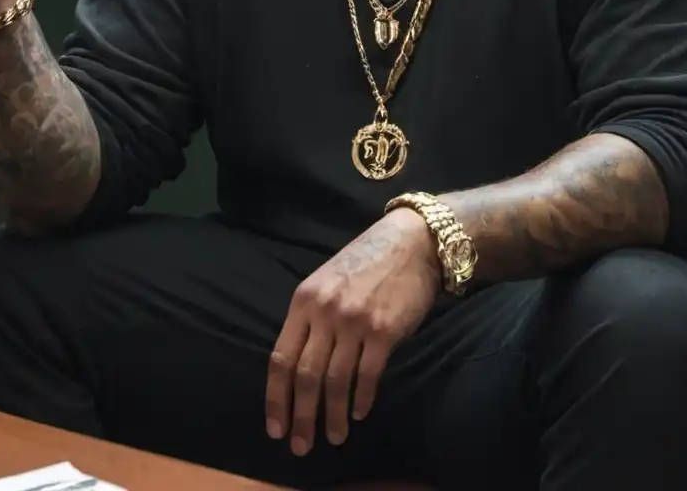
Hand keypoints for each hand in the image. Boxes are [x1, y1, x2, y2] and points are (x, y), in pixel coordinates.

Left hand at [265, 209, 439, 456]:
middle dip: (301, 416)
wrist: (411, 241)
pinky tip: (359, 412)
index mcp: (304, 300)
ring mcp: (354, 321)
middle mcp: (325, 311)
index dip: (276, 398)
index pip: (280, 358)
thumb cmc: (366, 262)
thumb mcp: (326, 281)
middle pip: (305, 376)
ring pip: (335, 381)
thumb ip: (310, 317)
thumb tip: (298, 367)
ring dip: (332, 415)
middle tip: (301, 446)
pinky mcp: (384, 330)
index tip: (275, 427)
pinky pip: (367, 374)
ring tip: (334, 436)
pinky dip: (361, 399)